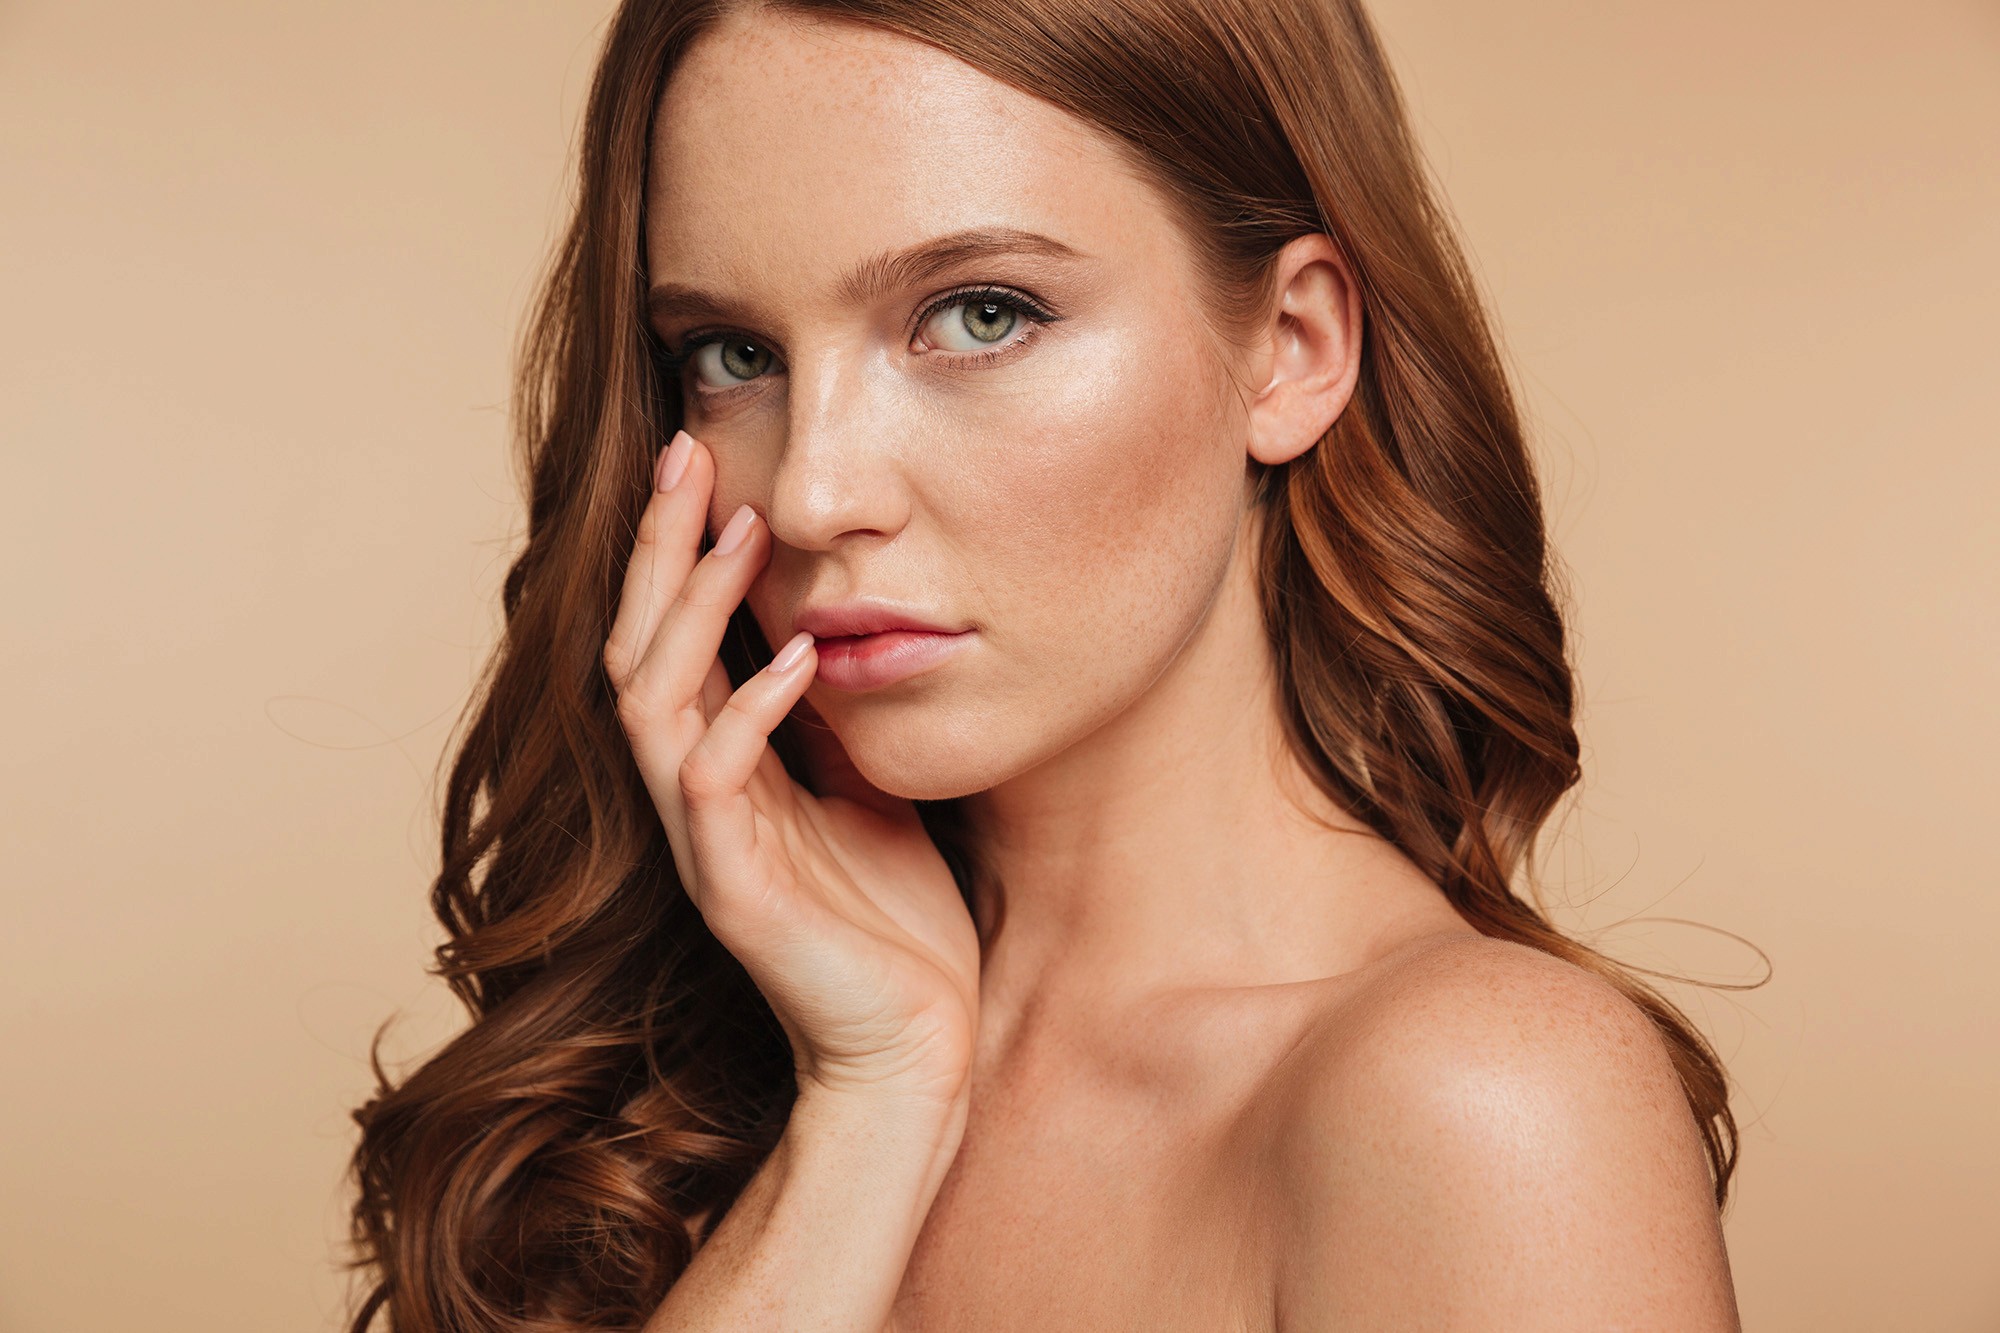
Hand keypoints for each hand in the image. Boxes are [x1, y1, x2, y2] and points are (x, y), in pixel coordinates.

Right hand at [603, 428, 979, 1105]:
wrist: (913, 1044)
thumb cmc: (895, 923)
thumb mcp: (867, 791)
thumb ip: (831, 722)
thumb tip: (833, 630)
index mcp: (723, 770)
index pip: (672, 639)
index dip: (676, 552)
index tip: (702, 459)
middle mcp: (694, 797)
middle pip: (636, 649)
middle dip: (656, 549)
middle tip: (684, 452)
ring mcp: (706, 842)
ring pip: (653, 702)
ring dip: (691, 611)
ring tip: (739, 529)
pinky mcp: (734, 891)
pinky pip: (716, 782)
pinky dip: (752, 712)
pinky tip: (800, 658)